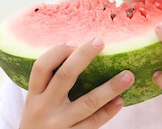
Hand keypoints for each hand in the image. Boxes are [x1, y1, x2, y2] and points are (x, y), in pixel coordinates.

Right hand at [20, 38, 134, 128]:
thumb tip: (80, 53)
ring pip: (87, 103)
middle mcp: (44, 108)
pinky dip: (108, 111)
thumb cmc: (39, 122)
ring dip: (110, 87)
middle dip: (84, 56)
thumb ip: (51, 84)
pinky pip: (93, 123)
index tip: (74, 42)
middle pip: (65, 77)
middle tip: (100, 41)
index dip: (57, 52)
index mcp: (34, 95)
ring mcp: (59, 125)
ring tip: (128, 75)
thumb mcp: (36, 103)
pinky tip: (120, 101)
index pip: (41, 67)